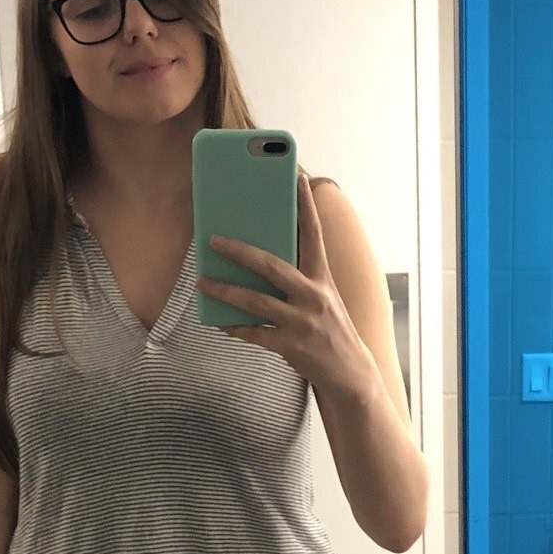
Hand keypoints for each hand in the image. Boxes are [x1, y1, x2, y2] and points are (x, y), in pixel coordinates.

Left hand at [195, 170, 374, 398]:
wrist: (349, 373)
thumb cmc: (330, 329)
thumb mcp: (323, 298)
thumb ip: (299, 278)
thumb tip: (260, 260)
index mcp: (323, 279)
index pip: (314, 236)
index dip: (306, 207)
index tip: (298, 180)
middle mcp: (314, 297)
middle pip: (271, 266)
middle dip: (240, 251)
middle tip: (213, 240)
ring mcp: (301, 322)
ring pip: (255, 302)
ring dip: (225, 290)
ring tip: (203, 282)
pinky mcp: (291, 346)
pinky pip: (254, 333)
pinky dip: (235, 327)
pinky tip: (219, 322)